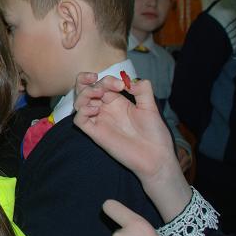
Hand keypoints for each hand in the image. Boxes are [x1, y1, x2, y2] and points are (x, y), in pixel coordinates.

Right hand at [73, 73, 190, 220]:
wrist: (156, 156)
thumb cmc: (154, 133)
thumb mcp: (150, 106)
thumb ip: (142, 89)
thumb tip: (128, 81)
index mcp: (116, 101)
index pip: (102, 83)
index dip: (107, 79)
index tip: (121, 85)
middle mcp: (105, 109)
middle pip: (84, 89)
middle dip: (85, 80)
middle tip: (96, 80)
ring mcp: (99, 120)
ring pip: (79, 102)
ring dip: (85, 93)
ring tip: (98, 94)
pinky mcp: (96, 133)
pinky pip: (79, 120)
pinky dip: (82, 111)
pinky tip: (96, 109)